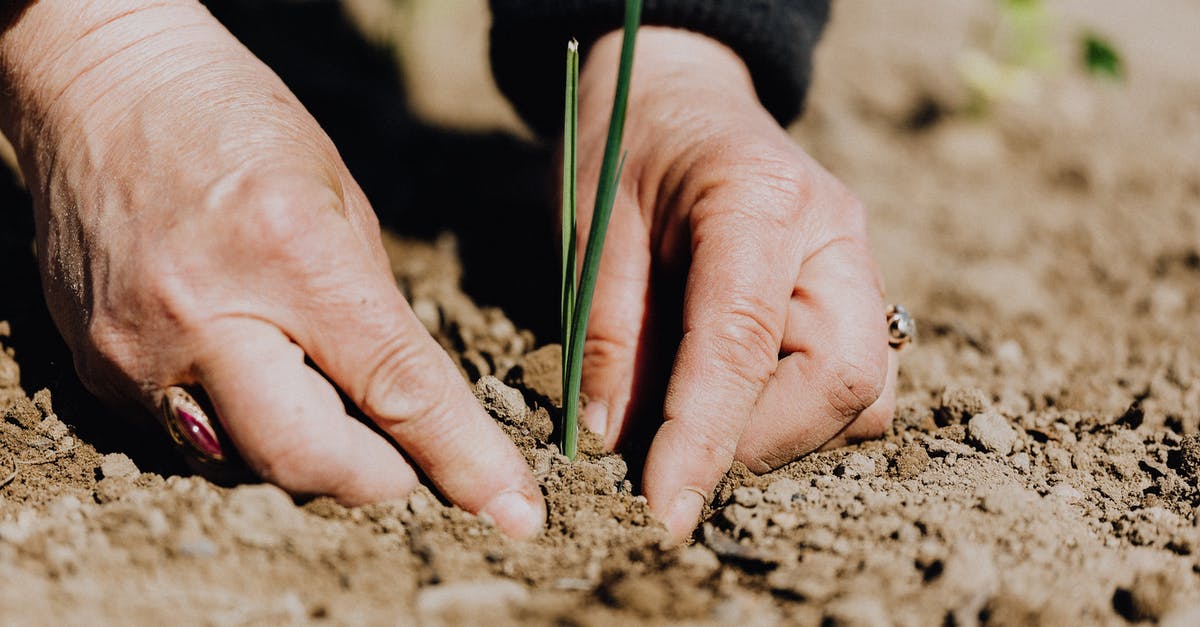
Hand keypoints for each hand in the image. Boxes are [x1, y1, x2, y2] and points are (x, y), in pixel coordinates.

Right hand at [0, 0, 543, 537]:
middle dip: (378, 479)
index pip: (395, 388)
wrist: (102, 87)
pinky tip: (252, 370)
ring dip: (309, 454)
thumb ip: (376, 313)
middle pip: (309, 461)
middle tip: (408, 460)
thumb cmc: (237, 123)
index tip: (512, 512)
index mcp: (290, 253)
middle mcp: (204, 314)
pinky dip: (242, 426)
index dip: (462, 460)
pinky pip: (190, 440)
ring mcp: (137, 350)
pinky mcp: (95, 369)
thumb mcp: (341, 200)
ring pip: (248, 464)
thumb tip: (411, 408)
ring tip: (322, 392)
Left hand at [575, 28, 897, 541]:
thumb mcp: (592, 223)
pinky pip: (854, 382)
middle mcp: (833, 234)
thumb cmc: (627, 145)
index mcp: (759, 199)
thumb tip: (614, 439)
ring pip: (862, 394)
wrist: (680, 93)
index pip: (744, 343)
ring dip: (781, 433)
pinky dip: (796, 413)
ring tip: (696, 420)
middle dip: (757, 442)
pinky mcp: (855, 293)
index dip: (704, 438)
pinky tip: (732, 394)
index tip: (664, 510)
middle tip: (673, 455)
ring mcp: (857, 263)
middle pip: (843, 380)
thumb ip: (606, 329)